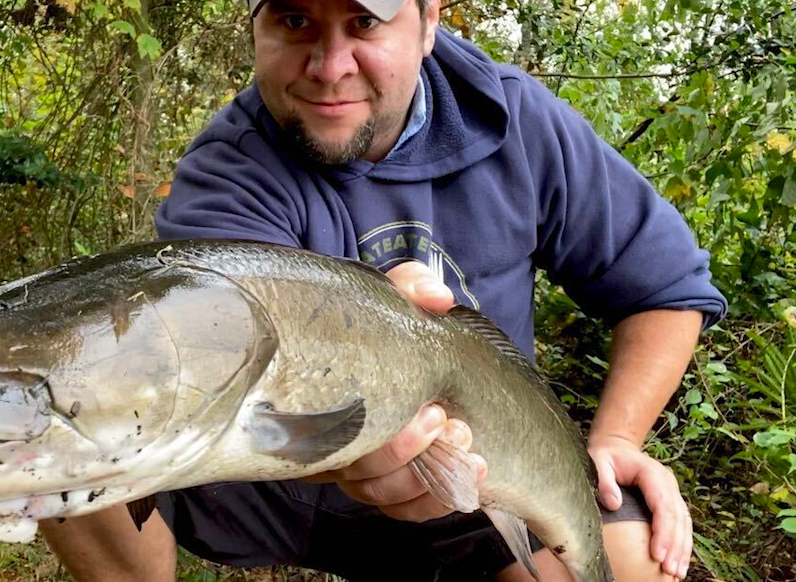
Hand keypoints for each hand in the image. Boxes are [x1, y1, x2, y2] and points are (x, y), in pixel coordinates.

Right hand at [304, 261, 484, 521]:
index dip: (392, 443)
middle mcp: (335, 443)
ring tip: (469, 448)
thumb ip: (409, 285)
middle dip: (414, 458)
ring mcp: (358, 469)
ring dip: (431, 481)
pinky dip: (437, 501)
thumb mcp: (393, 293)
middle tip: (452, 424)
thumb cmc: (380, 317)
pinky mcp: (385, 484)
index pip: (341, 441)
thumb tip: (436, 298)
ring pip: (384, 497)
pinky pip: (404, 510)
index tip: (433, 411)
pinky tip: (470, 478)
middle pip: (364, 476)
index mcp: (325, 401)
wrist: (382, 336)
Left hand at [589, 434, 691, 578]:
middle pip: (677, 518)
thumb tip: (613, 504)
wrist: (616, 446)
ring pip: (683, 524)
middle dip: (675, 546)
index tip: (657, 554)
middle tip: (669, 570)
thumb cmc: (605, 456)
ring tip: (676, 573)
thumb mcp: (597, 461)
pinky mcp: (670, 502)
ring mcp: (671, 492)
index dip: (662, 531)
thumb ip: (603, 480)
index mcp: (652, 473)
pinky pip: (680, 525)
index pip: (663, 506)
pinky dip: (681, 544)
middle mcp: (667, 483)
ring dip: (682, 549)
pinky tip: (678, 563)